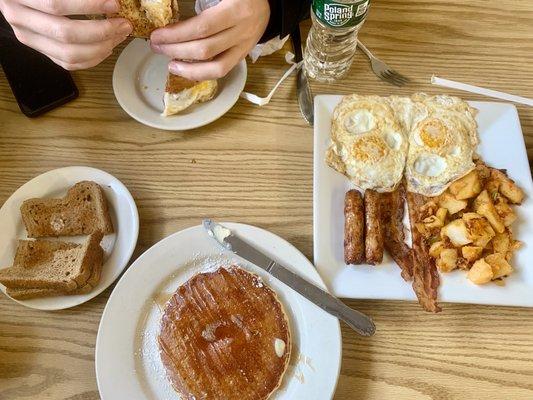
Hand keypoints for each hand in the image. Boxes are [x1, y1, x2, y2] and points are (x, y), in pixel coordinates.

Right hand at [0, 0, 131, 69]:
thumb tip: (109, 2)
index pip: (56, 5)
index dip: (89, 6)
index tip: (113, 5)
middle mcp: (20, 20)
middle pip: (66, 34)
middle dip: (102, 31)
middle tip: (123, 24)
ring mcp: (30, 39)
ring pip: (69, 54)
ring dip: (101, 47)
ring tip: (119, 35)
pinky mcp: (42, 51)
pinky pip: (70, 64)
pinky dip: (93, 58)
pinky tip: (107, 47)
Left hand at [150, 0, 269, 80]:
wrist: (266, 4)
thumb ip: (200, 1)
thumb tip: (170, 10)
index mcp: (235, 9)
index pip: (202, 27)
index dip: (177, 34)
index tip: (158, 35)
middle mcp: (241, 30)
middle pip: (205, 48)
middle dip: (176, 49)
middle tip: (157, 46)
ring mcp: (244, 46)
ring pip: (215, 66)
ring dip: (188, 69)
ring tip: (170, 64)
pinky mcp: (243, 56)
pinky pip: (222, 71)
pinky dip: (202, 74)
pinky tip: (186, 70)